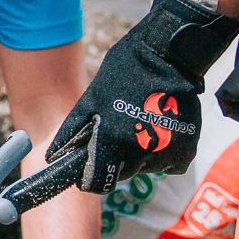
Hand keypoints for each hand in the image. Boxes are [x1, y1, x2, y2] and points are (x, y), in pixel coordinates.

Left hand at [48, 0, 238, 193]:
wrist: (170, 56)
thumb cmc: (125, 72)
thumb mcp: (92, 99)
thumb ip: (72, 131)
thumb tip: (52, 156)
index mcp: (113, 143)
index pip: (98, 183)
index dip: (91, 177)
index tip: (91, 167)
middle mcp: (141, 154)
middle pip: (123, 174)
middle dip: (117, 160)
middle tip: (120, 130)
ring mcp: (167, 154)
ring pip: (147, 168)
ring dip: (142, 154)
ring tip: (142, 121)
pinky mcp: (187, 150)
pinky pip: (170, 164)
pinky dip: (164, 152)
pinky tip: (161, 128)